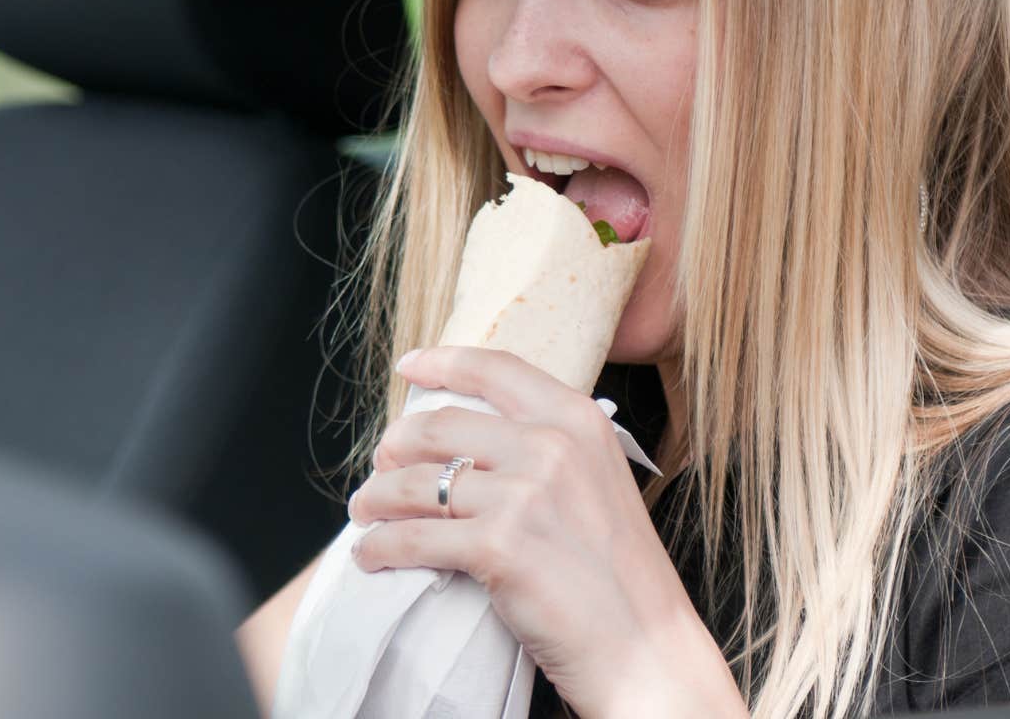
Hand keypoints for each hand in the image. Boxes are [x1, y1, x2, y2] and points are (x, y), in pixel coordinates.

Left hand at [346, 346, 742, 718]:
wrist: (645, 647)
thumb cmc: (618, 575)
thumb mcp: (596, 481)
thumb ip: (546, 449)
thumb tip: (470, 440)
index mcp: (576, 420)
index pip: (494, 370)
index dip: (441, 363)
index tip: (408, 366)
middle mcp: (550, 446)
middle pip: (437, 426)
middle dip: (393, 447)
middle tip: (380, 468)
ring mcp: (524, 495)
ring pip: (414, 482)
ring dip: (375, 498)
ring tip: (365, 512)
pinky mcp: (499, 546)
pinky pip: (413, 537)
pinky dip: (381, 546)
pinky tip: (372, 554)